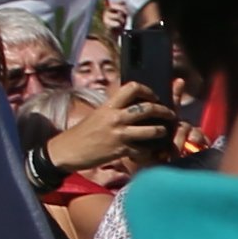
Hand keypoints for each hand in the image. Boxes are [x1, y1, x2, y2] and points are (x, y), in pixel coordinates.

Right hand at [44, 82, 174, 178]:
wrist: (67, 151)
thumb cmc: (83, 132)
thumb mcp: (98, 114)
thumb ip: (115, 109)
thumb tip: (132, 104)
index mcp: (109, 105)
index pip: (132, 87)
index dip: (148, 90)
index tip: (154, 96)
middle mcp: (115, 117)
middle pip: (148, 108)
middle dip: (163, 111)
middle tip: (170, 114)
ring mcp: (119, 134)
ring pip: (151, 130)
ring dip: (161, 131)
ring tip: (164, 131)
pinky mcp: (120, 150)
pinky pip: (143, 149)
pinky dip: (150, 150)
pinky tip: (152, 149)